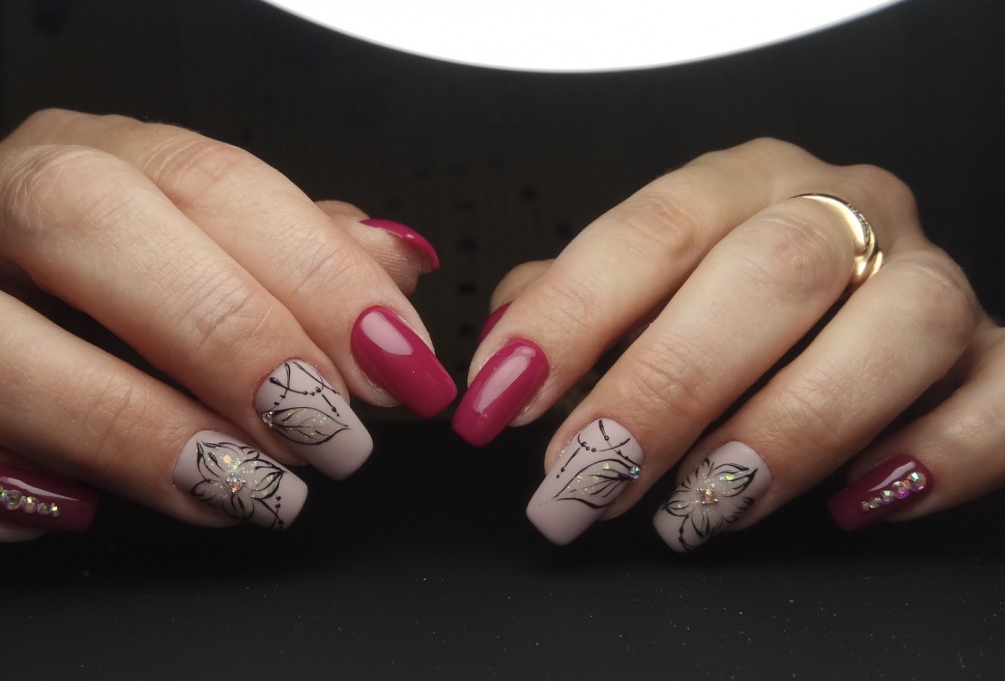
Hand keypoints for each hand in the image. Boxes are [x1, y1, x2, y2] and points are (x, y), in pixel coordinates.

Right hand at [0, 108, 453, 538]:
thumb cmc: (110, 285)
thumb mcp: (217, 252)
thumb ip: (304, 256)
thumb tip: (396, 269)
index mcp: (93, 156)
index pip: (207, 181)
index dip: (314, 276)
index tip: (394, 365)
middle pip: (80, 225)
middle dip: (221, 332)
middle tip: (320, 428)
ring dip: (120, 424)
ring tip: (234, 486)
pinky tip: (67, 509)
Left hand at [460, 138, 1002, 550]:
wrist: (856, 297)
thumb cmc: (725, 296)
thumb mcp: (640, 283)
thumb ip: (570, 304)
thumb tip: (501, 350)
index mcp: (745, 183)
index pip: (653, 227)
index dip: (571, 315)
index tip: (503, 399)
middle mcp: (844, 211)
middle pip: (768, 276)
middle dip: (663, 389)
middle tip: (583, 479)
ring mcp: (929, 278)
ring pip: (891, 330)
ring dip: (785, 432)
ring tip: (697, 511)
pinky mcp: (992, 354)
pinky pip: (996, 395)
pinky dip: (930, 457)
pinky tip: (852, 504)